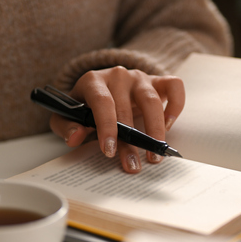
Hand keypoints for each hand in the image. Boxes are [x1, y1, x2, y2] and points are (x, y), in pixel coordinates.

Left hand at [49, 67, 184, 173]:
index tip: (109, 151)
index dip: (107, 127)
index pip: (102, 102)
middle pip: (126, 108)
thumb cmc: (83, 105)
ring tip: (154, 155)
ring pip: (152, 100)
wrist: (98, 88)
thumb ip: (66, 127)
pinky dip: (174, 106)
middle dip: (129, 142)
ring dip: (155, 130)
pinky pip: (174, 86)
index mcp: (93, 81)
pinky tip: (168, 126)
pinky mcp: (157, 80)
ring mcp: (139, 77)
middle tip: (132, 165)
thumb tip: (75, 137)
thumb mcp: (66, 116)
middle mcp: (117, 76)